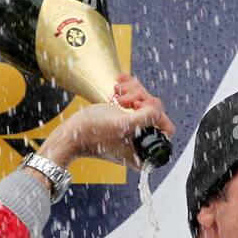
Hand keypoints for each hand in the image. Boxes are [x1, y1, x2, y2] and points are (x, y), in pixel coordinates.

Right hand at [39, 75, 174, 169]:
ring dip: (133, 92)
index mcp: (146, 154)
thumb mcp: (124, 125)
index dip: (155, 113)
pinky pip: (135, 100)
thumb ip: (148, 117)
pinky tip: (119, 83)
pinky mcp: (124, 120)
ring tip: (118, 93)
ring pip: (145, 103)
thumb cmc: (93, 134)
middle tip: (124, 99)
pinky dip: (128, 89)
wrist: (71, 134)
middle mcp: (142, 144)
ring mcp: (133, 132)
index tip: (137, 107)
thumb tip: (158, 107)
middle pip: (155, 112)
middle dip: (141, 99)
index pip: (166, 128)